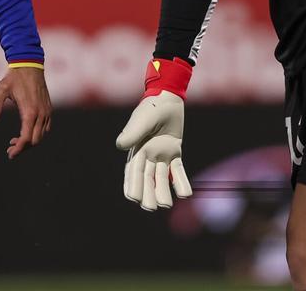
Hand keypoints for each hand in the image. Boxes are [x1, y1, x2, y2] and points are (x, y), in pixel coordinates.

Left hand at [0, 65, 51, 158]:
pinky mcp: (48, 108)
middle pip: (35, 140)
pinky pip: (46, 127)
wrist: (30, 64)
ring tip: (15, 141)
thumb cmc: (14, 77)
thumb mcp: (2, 89)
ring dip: (29, 141)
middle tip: (10, 150)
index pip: (26, 138)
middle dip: (23, 148)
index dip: (18, 149)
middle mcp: (41, 114)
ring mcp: (46, 111)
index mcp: (30, 112)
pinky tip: (25, 130)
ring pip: (41, 135)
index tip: (10, 154)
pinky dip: (36, 133)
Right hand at [115, 57, 193, 210]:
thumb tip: (120, 146)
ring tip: (166, 205)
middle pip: (147, 179)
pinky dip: (181, 181)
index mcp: (136, 149)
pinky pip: (178, 170)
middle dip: (147, 194)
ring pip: (161, 178)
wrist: (168, 98)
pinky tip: (185, 193)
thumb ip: (133, 132)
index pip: (133, 171)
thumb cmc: (151, 107)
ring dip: (163, 191)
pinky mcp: (174, 152)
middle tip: (150, 208)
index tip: (133, 199)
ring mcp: (161, 155)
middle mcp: (147, 155)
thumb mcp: (142, 120)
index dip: (132, 185)